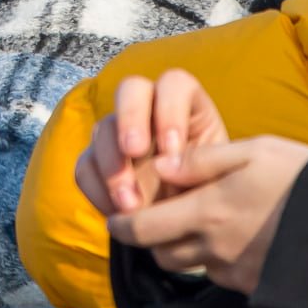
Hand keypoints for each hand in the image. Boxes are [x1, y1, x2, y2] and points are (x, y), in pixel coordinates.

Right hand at [75, 70, 229, 214]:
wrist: (198, 222)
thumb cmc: (219, 192)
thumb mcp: (222, 176)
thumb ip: (201, 164)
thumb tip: (166, 165)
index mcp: (187, 103)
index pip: (173, 84)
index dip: (169, 111)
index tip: (172, 151)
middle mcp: (149, 109)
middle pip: (130, 89)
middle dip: (130, 119)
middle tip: (133, 152)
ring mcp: (119, 133)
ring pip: (103, 129)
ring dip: (112, 165)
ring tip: (129, 205)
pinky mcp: (98, 161)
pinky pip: (85, 166)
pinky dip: (97, 190)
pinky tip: (116, 212)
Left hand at [106, 135, 307, 294]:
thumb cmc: (302, 177)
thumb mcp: (252, 151)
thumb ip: (200, 160)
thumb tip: (160, 167)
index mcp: (205, 211)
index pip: (139, 229)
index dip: (120, 226)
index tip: (115, 218)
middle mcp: (214, 247)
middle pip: (159, 253)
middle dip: (152, 238)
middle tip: (161, 218)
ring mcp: (235, 271)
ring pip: (189, 266)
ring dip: (184, 250)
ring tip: (202, 226)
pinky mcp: (255, 286)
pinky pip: (220, 276)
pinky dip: (217, 261)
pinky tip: (237, 239)